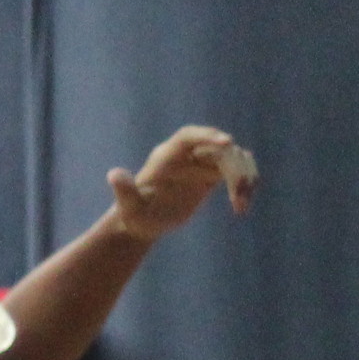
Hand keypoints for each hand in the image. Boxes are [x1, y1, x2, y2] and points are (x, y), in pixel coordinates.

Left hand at [106, 125, 256, 240]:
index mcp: (166, 156)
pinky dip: (245, 183)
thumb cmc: (133, 216)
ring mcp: (201, 163)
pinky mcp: (211, 175)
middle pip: (218, 150)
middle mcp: (186, 155)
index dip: (208, 135)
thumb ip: (124, 191)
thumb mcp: (128, 208)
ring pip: (233, 159)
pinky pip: (235, 170)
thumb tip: (113, 175)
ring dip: (244, 178)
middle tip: (240, 194)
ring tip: (242, 205)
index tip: (228, 142)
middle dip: (233, 168)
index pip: (189, 136)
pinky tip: (243, 205)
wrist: (143, 224)